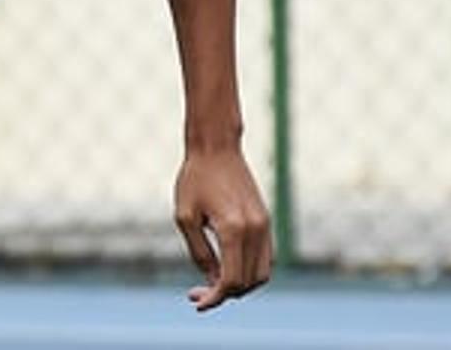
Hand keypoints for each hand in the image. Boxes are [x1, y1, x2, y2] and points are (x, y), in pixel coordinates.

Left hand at [174, 145, 271, 310]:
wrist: (215, 148)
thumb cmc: (194, 179)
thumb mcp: (185, 217)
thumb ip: (199, 252)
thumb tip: (210, 281)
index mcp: (233, 229)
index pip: (232, 281)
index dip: (215, 297)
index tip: (196, 302)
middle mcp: (255, 230)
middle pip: (250, 282)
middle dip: (225, 293)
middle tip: (198, 292)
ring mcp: (265, 225)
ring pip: (262, 273)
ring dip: (241, 285)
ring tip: (212, 282)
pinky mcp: (266, 221)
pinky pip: (265, 258)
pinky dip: (250, 270)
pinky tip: (226, 267)